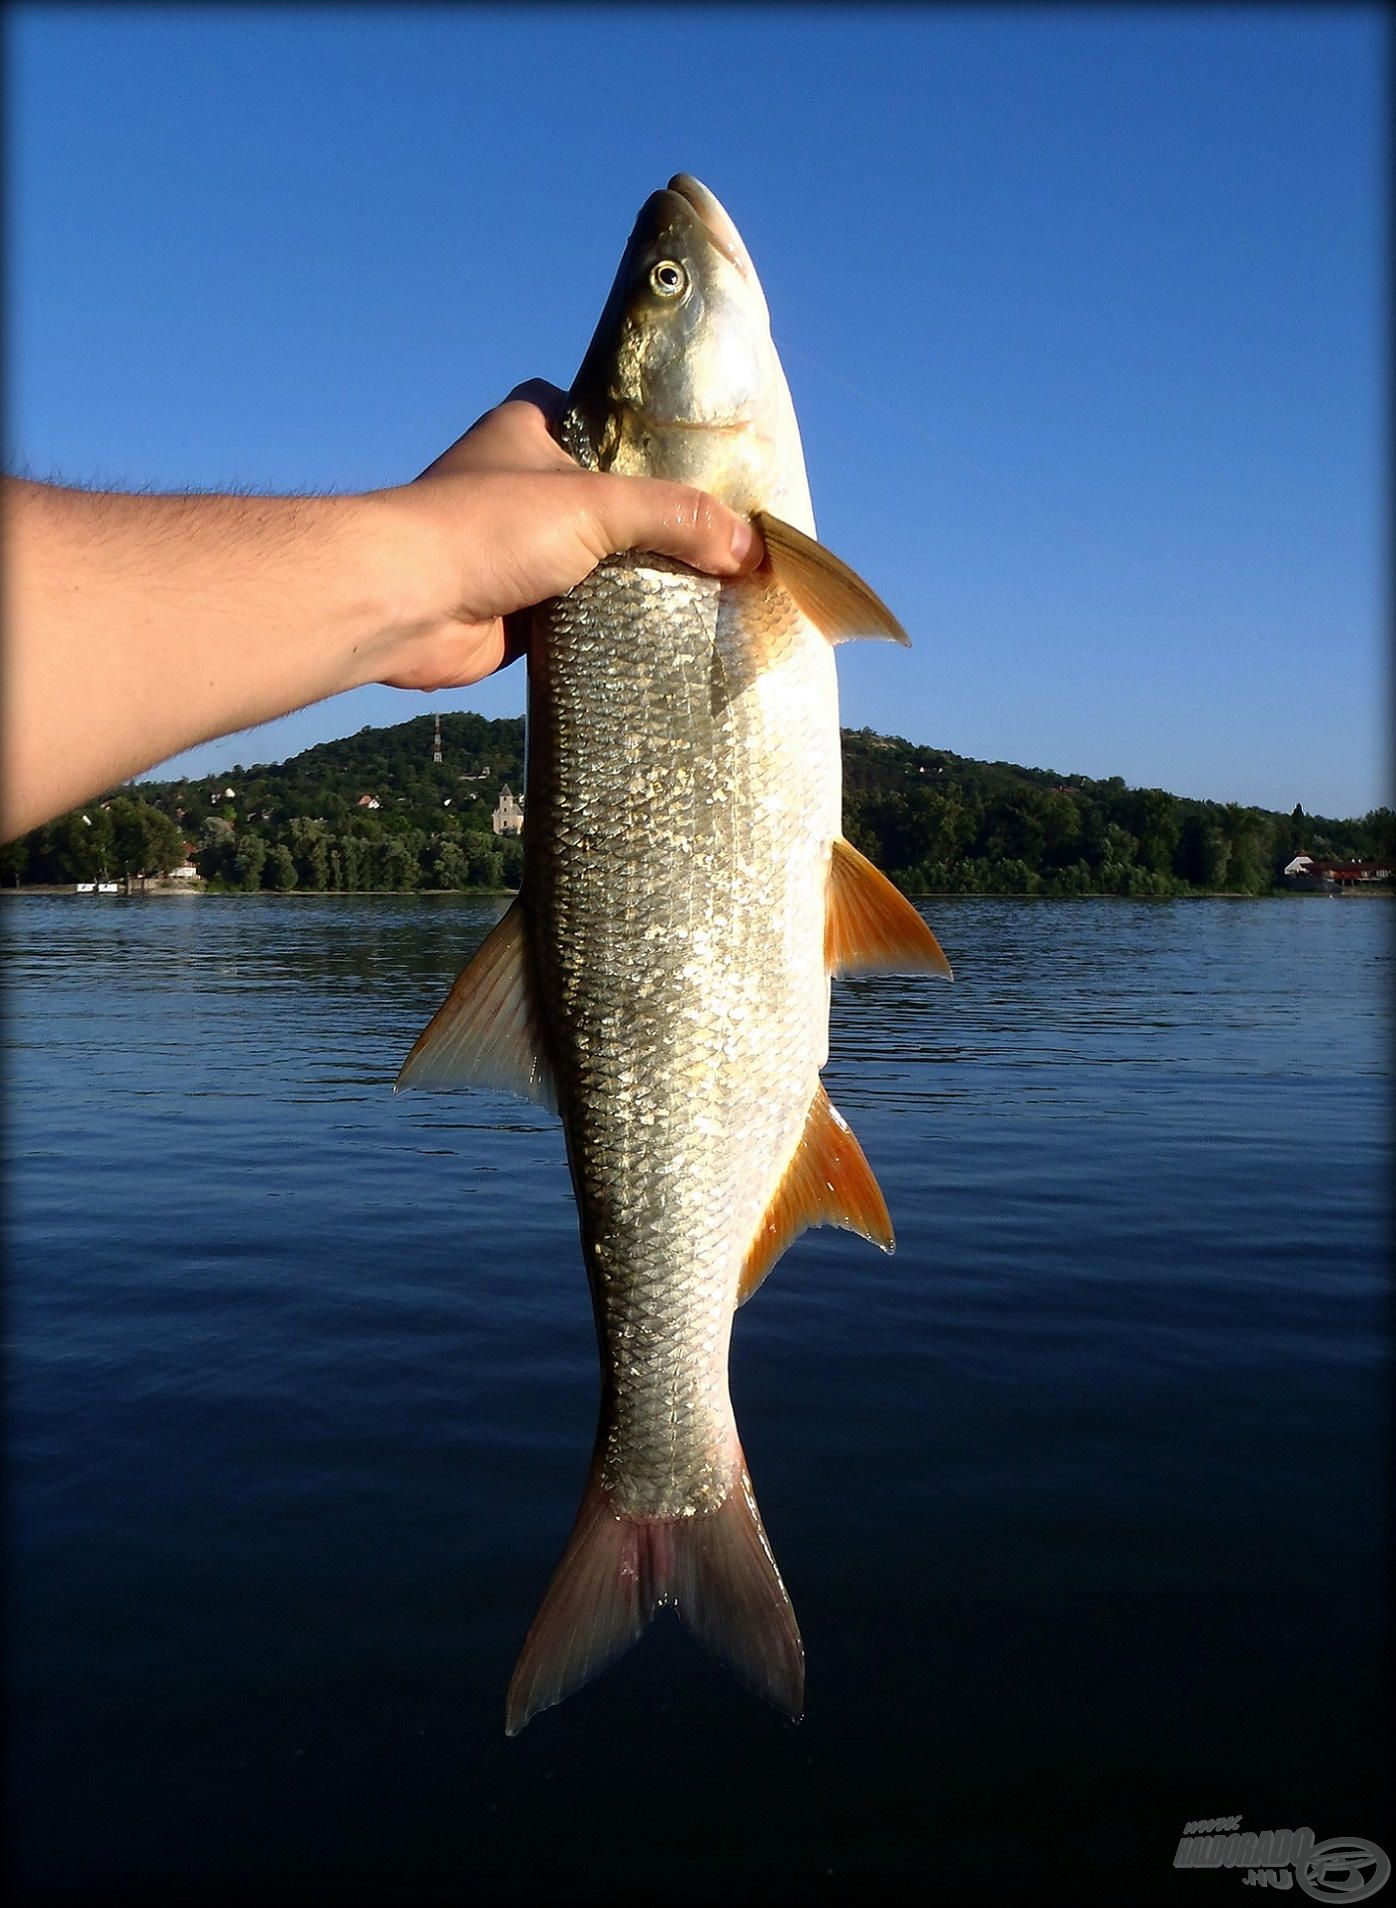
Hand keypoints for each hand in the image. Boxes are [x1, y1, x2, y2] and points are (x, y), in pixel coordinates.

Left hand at [364, 381, 764, 691]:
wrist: (405, 604)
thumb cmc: (485, 528)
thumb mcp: (597, 506)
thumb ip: (677, 517)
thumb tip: (751, 547)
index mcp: (532, 427)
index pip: (610, 421)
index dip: (658, 445)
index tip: (711, 473)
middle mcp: (523, 482)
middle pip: (615, 498)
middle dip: (661, 524)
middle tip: (723, 542)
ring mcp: (519, 546)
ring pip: (602, 559)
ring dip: (641, 579)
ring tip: (709, 590)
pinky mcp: (520, 606)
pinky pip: (585, 612)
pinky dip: (616, 623)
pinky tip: (663, 633)